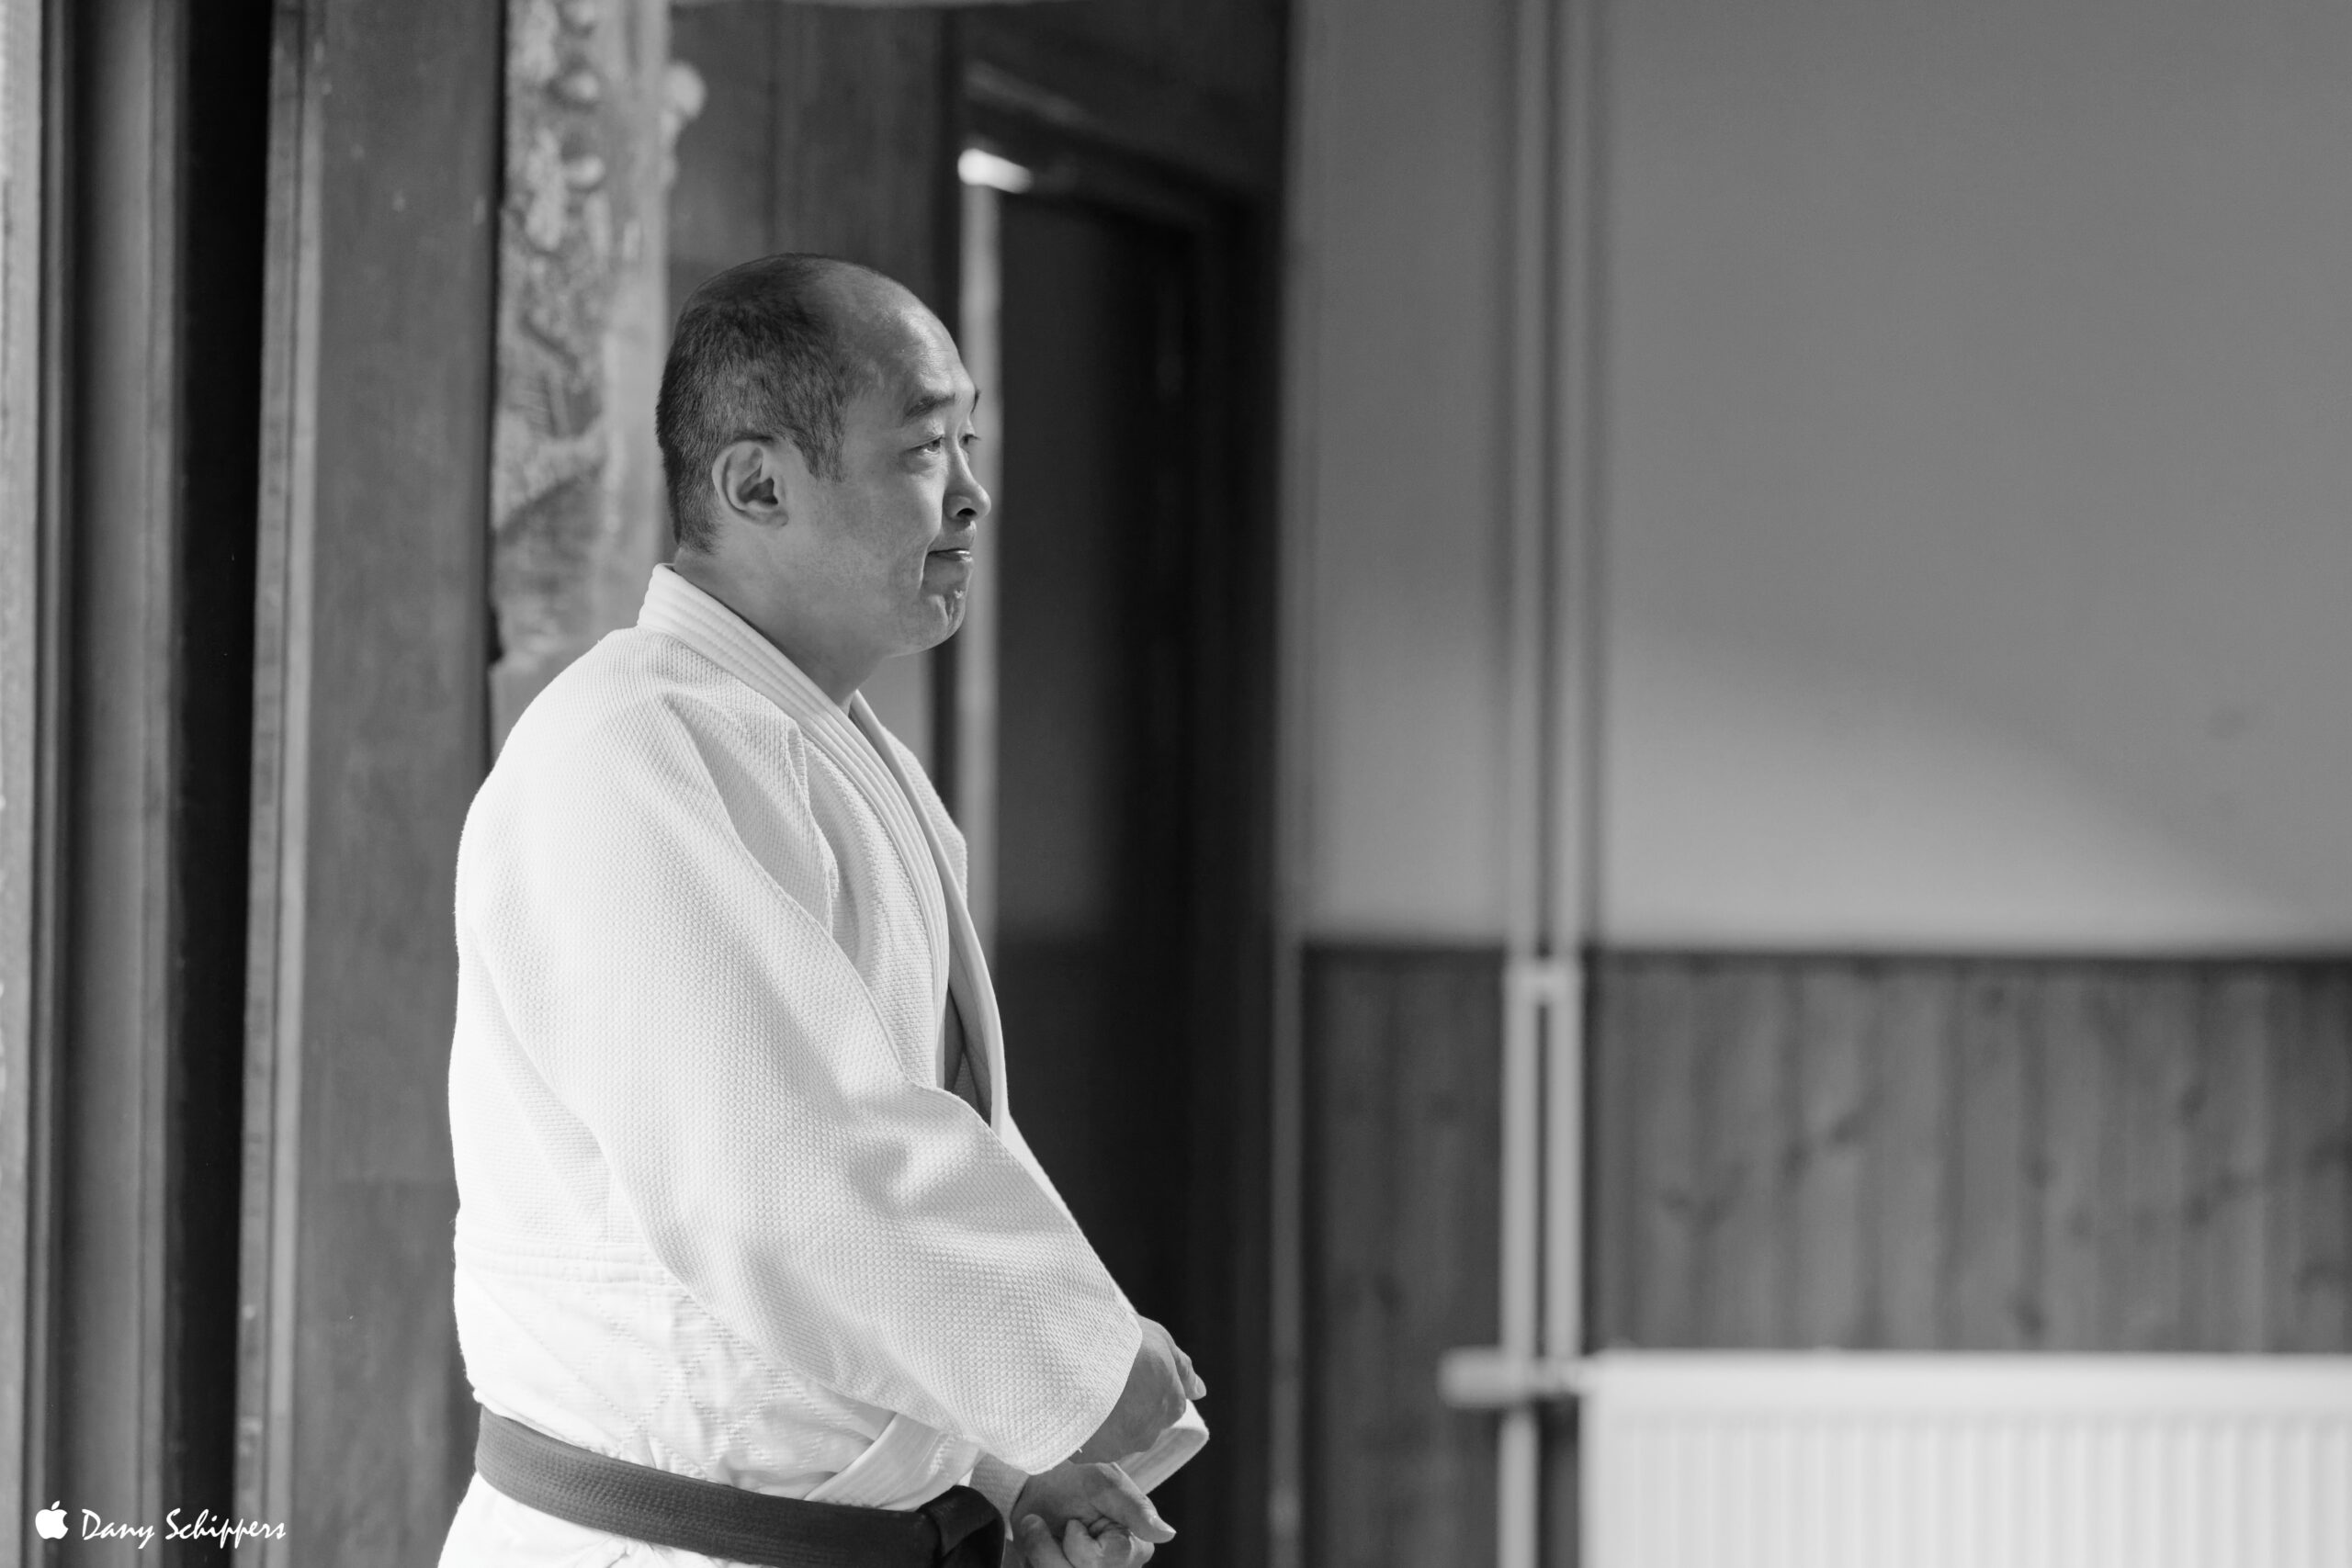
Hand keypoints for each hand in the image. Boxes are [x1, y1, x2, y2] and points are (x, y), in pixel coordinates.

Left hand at [1011, 1461, 1173, 1551]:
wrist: (1037, 1494)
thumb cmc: (1074, 1486)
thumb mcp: (1103, 1484)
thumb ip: (1135, 1508)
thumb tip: (1167, 1535)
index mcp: (1135, 1549)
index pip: (1099, 1562)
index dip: (1075, 1541)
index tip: (1074, 1521)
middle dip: (1050, 1549)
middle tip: (1051, 1524)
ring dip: (1037, 1553)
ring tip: (1038, 1531)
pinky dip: (1032, 1561)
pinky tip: (1038, 1550)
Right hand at [1074, 1317, 1206, 1463]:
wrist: (1078, 1359)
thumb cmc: (1123, 1344)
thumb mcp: (1160, 1341)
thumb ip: (1182, 1369)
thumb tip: (1200, 1391)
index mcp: (1171, 1405)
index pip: (1167, 1403)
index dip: (1146, 1385)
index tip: (1128, 1371)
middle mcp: (1150, 1433)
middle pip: (1141, 1423)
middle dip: (1127, 1407)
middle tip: (1104, 1379)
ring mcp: (1120, 1447)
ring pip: (1115, 1436)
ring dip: (1105, 1420)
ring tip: (1084, 1390)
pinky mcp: (1091, 1454)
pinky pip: (1089, 1445)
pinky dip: (1084, 1431)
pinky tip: (1072, 1407)